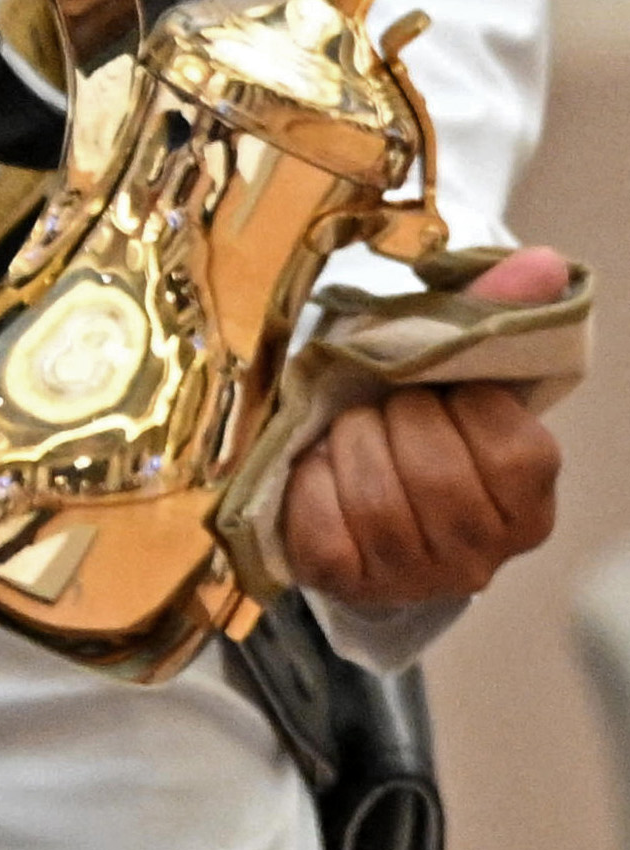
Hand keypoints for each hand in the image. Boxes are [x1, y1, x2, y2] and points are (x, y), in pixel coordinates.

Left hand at [282, 248, 570, 609]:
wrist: (356, 506)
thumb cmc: (414, 429)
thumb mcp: (455, 372)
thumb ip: (497, 317)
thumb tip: (543, 263)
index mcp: (530, 501)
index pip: (505, 443)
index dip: (457, 403)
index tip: (438, 398)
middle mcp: (484, 551)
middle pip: (433, 469)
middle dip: (392, 419)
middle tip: (382, 414)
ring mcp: (417, 577)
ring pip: (374, 499)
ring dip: (346, 447)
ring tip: (347, 439)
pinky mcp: (347, 585)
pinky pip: (320, 528)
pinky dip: (306, 487)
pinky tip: (315, 474)